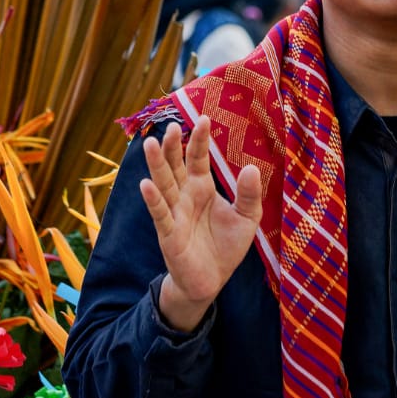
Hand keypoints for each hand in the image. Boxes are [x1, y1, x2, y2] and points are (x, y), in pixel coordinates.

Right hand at [141, 117, 263, 332]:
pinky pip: (160, 213)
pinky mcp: (168, 233)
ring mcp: (174, 212)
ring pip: (164, 184)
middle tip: (172, 125)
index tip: (204, 117)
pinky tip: (145, 184)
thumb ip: (250, 194)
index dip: (200, 140)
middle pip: (176, 166)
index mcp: (202, 187)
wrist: (212, 280)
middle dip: (173, 146)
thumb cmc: (226, 246)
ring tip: (150, 144)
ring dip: (157, 165)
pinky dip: (153, 199)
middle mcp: (185, 195)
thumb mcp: (247, 218)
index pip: (199, 158)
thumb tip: (251, 167)